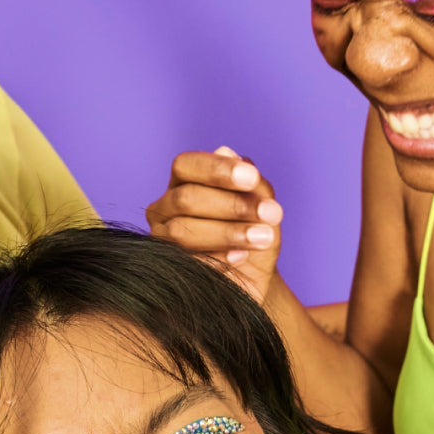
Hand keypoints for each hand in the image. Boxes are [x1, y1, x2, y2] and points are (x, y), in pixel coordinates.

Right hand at [146, 146, 282, 304]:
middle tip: (272, 213)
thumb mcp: (263, 206)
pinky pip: (186, 261)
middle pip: (186, 198)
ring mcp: (161, 240)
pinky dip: (218, 258)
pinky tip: (241, 258)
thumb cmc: (256, 236)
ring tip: (263, 238)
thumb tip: (225, 151)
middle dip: (232, 205)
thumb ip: (249, 182)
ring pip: (182, 231)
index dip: (217, 169)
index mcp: (184, 182)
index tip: (252, 177)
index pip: (186, 165)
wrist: (255, 281)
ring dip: (228, 232)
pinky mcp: (167, 269)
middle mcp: (165, 207)